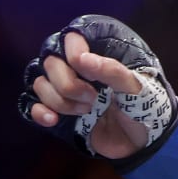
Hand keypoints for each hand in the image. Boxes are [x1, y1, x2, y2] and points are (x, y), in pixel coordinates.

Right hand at [22, 30, 151, 159]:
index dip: (75, 53)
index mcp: (98, 55)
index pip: (72, 38)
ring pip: (40, 84)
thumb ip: (113, 71)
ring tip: (87, 111)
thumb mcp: (138, 88)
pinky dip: (39, 112)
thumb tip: (82, 59)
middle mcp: (77, 68)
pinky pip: (32, 105)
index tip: (90, 72)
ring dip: (60, 101)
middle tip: (93, 98)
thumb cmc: (145, 108)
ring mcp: (65, 89)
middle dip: (68, 84)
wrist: (143, 140)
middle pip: (50, 63)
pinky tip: (53, 120)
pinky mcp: (58, 110)